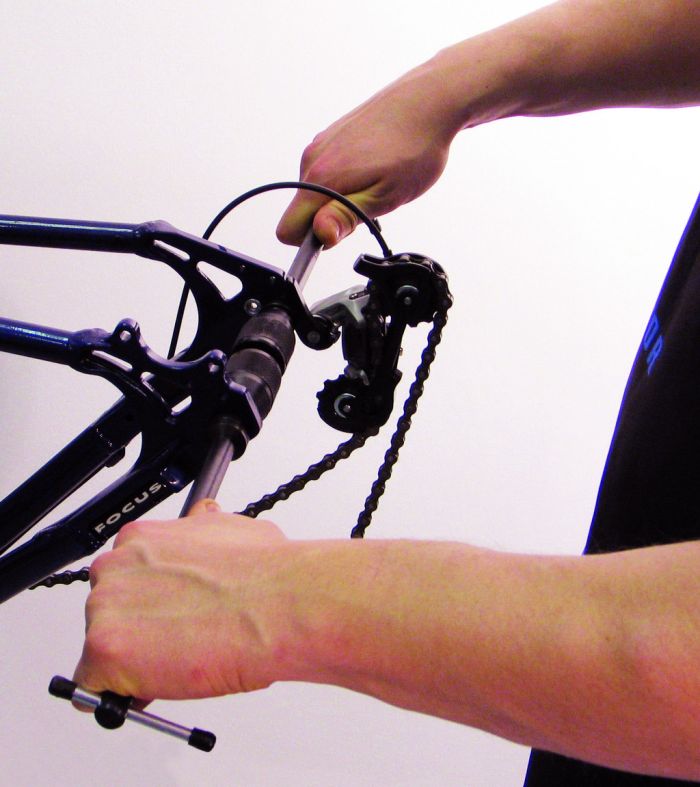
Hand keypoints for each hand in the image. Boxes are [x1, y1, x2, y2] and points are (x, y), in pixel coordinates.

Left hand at [73, 500, 288, 701]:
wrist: (278, 605)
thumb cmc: (264, 575)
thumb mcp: (229, 527)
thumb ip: (201, 527)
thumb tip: (204, 519)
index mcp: (141, 539)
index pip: (123, 578)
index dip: (149, 603)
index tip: (169, 614)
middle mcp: (116, 567)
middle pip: (108, 612)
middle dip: (139, 630)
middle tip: (180, 641)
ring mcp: (106, 608)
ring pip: (103, 649)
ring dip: (135, 661)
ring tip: (185, 658)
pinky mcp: (105, 651)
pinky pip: (94, 687)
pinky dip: (123, 694)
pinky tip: (161, 683)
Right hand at [276, 60, 459, 247]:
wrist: (428, 100)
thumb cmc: (414, 148)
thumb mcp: (384, 196)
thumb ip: (347, 217)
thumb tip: (319, 234)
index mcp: (321, 178)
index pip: (288, 230)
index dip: (314, 240)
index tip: (344, 231)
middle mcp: (312, 159)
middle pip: (303, 212)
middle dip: (332, 219)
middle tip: (370, 202)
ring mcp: (320, 145)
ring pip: (317, 192)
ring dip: (341, 198)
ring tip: (376, 182)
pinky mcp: (330, 137)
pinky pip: (326, 172)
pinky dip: (346, 178)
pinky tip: (373, 167)